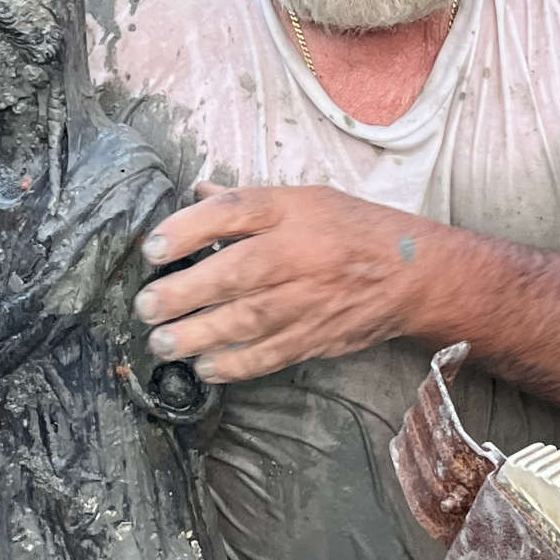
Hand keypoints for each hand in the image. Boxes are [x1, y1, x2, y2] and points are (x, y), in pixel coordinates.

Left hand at [135, 184, 423, 384]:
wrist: (414, 272)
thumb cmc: (351, 229)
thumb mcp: (305, 199)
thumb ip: (248, 202)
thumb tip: (198, 191)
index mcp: (293, 210)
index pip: (234, 212)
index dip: (188, 228)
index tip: (153, 248)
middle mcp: (300, 252)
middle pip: (236, 271)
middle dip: (185, 292)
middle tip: (146, 306)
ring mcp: (311, 298)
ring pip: (249, 319)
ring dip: (200, 334)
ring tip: (162, 343)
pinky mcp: (319, 335)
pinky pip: (273, 354)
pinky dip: (237, 364)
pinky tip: (205, 368)